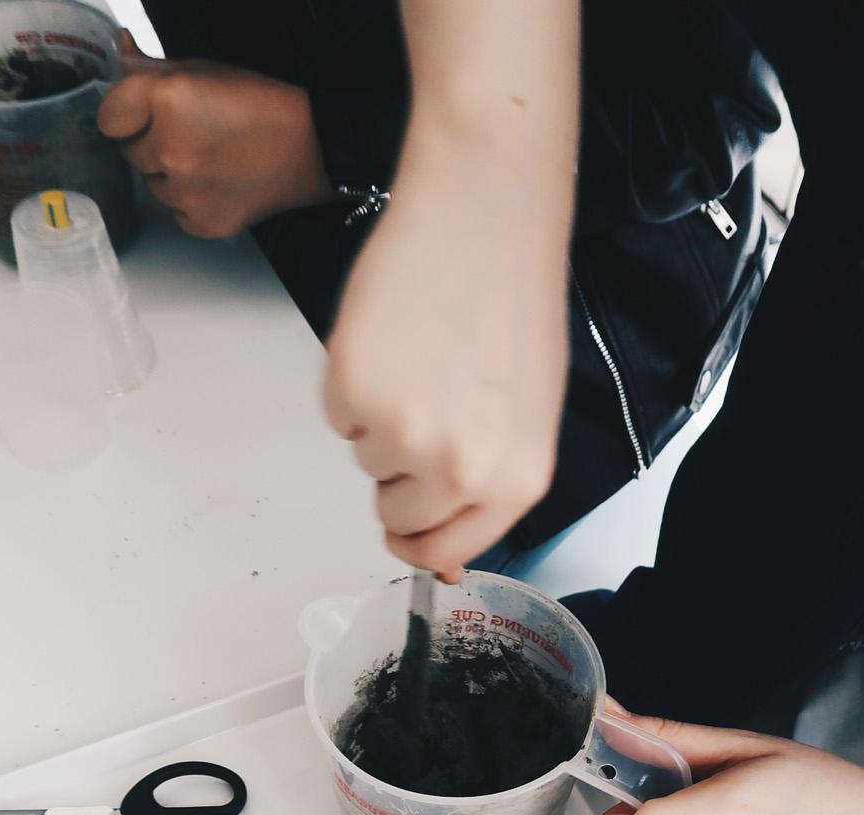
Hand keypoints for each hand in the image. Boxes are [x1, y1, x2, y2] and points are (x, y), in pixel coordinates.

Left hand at [97, 38, 333, 237]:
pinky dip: (190, 201)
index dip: (125, 113)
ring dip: (170, 173)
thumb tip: (119, 50)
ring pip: (153, 185)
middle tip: (191, 133)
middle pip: (130, 153)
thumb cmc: (261, 106)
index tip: (141, 113)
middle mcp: (171, 149)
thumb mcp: (202, 71)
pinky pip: (175, 212)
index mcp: (168, 101)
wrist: (309, 149)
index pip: (108, 117)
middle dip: (150, 142)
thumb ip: (152, 67)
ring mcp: (186, 192)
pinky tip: (218, 183)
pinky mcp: (201, 222)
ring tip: (209, 159)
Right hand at [322, 0, 578, 578]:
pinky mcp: (353, 393)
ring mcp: (404, 436)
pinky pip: (336, 418)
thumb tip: (441, 548)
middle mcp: (463, 471)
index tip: (411, 520)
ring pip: (366, 464)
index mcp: (515, 481)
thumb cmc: (510, 296)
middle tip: (423, 409)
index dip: (422, 535)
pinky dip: (350, 383)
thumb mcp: (526, 413)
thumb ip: (490, 482)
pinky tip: (390, 338)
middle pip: (398, 520)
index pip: (447, 553)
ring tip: (417, 358)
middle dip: (398, 477)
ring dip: (378, 421)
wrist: (483, 212)